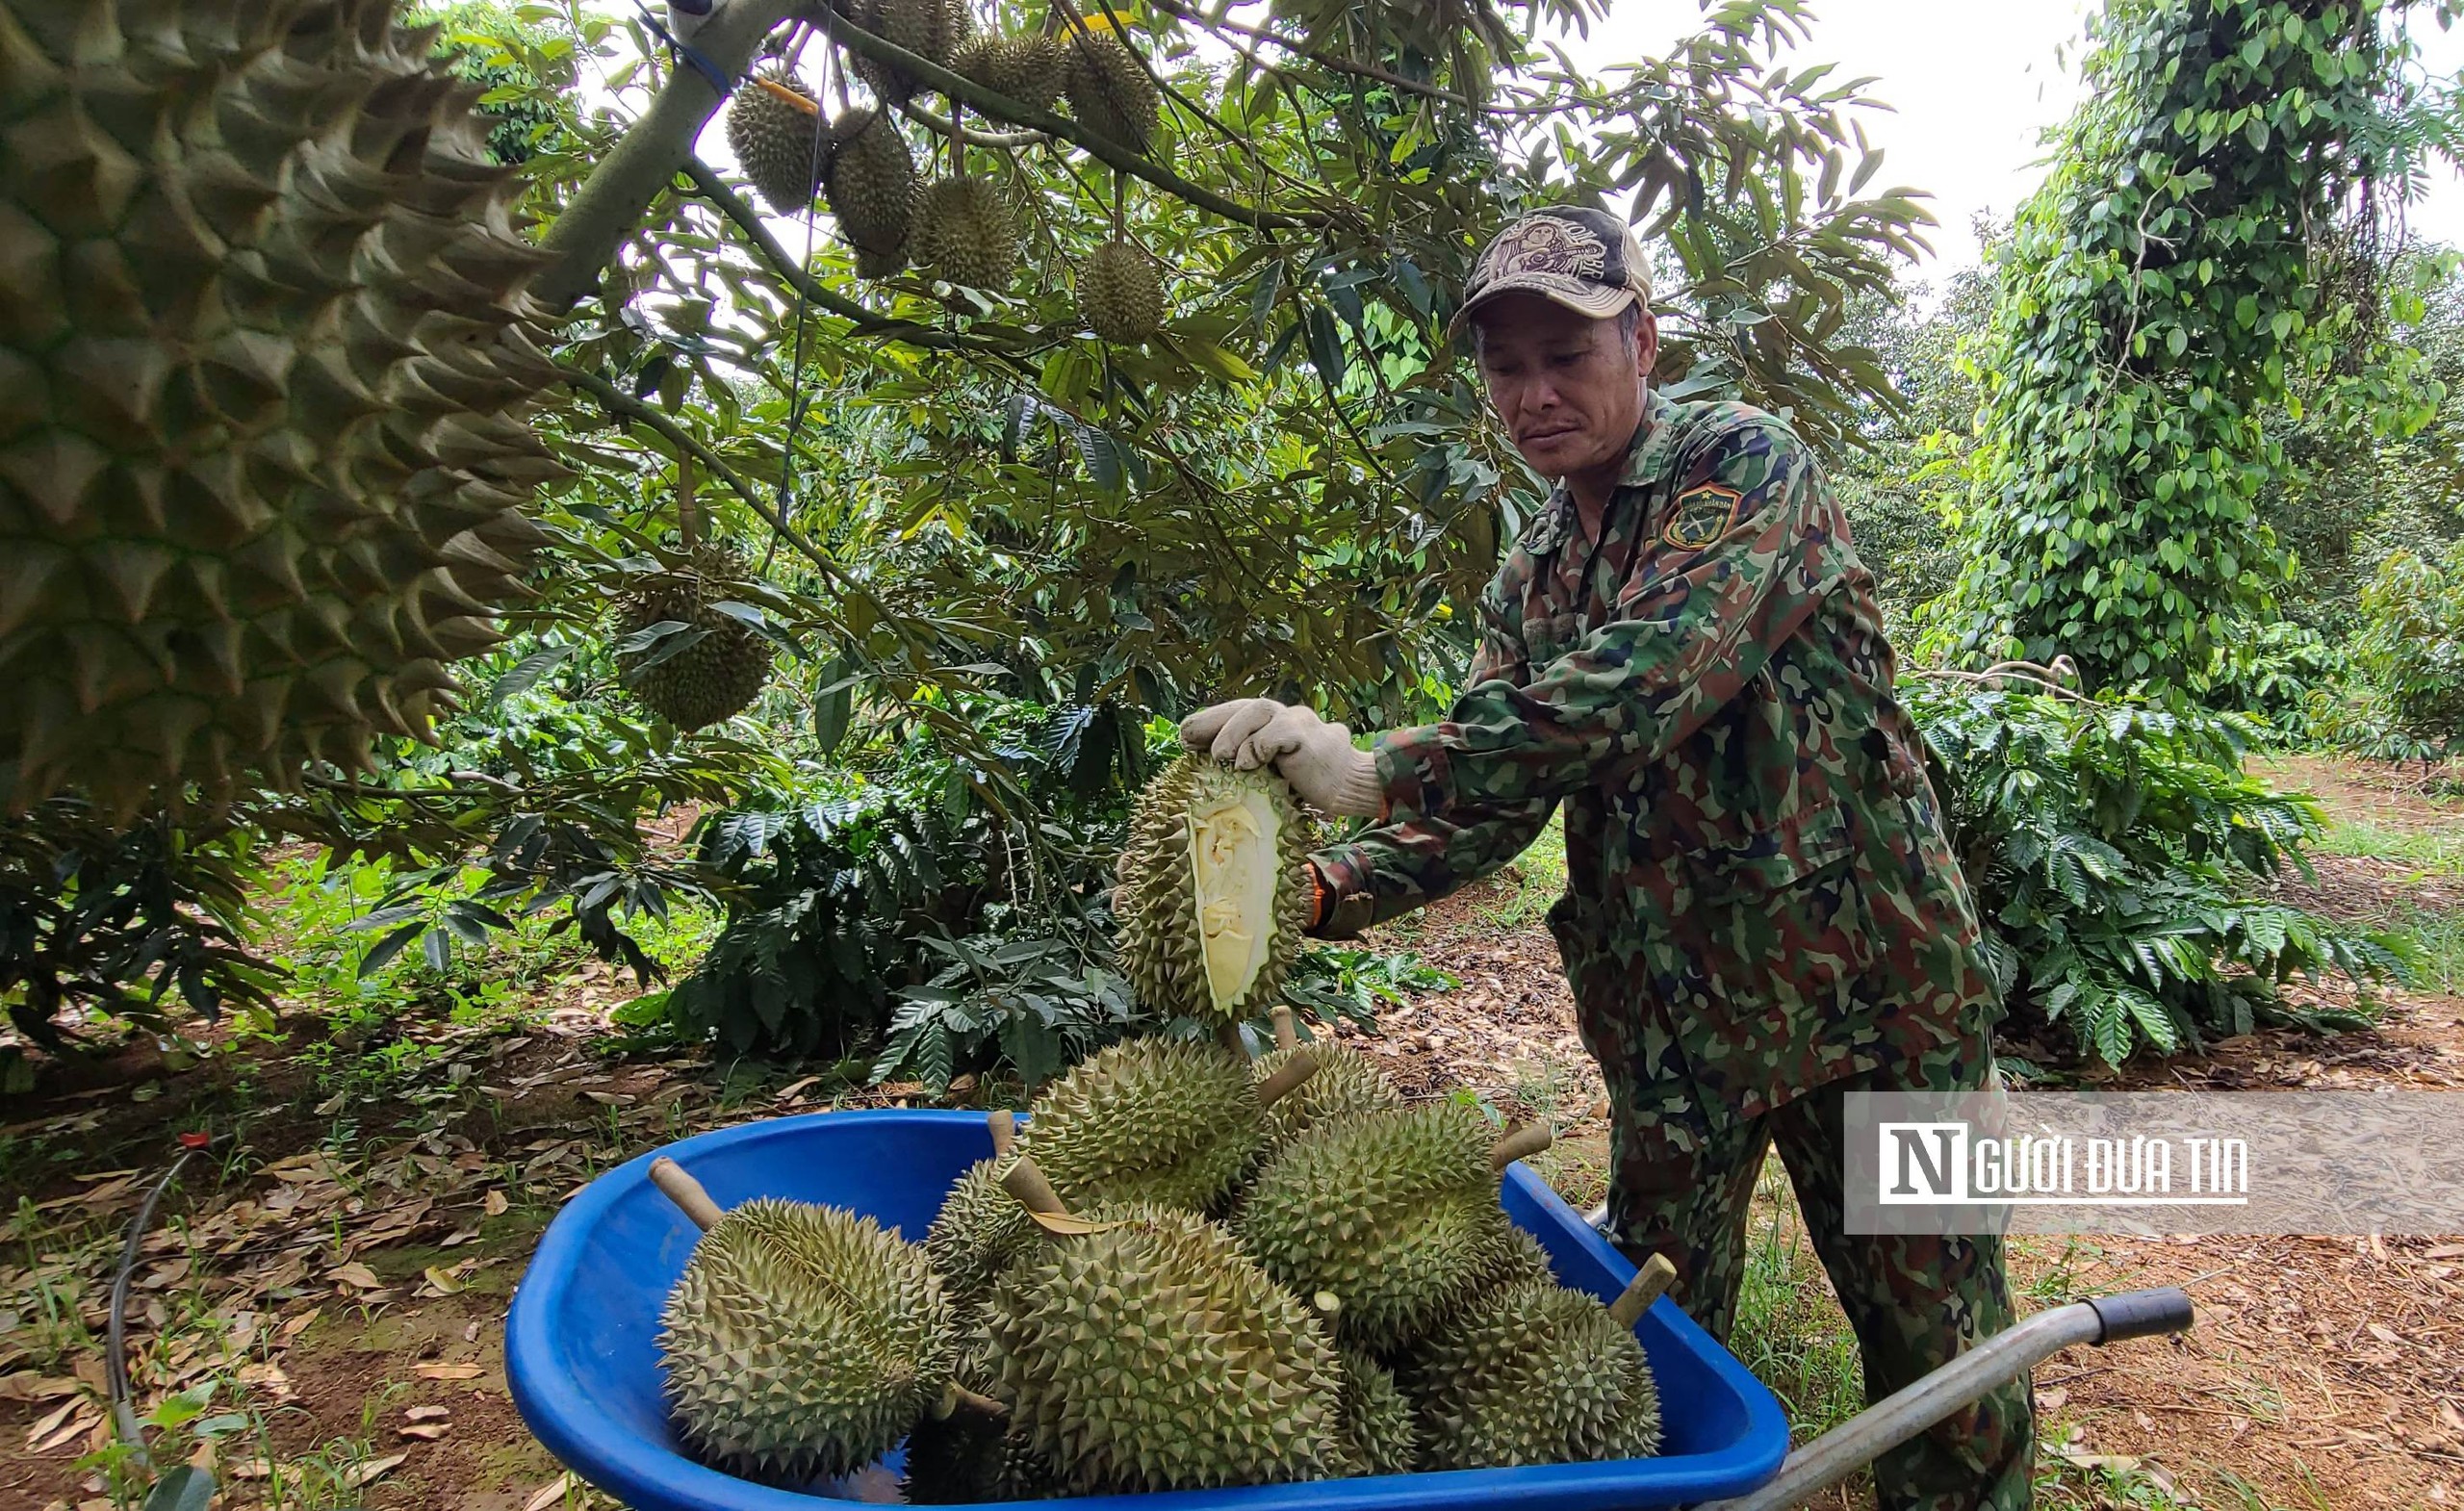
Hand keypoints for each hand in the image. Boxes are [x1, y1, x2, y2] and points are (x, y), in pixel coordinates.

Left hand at [1178, 698, 1384, 816]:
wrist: (1351, 786)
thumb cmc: (1311, 784)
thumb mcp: (1273, 772)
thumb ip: (1251, 764)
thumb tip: (1213, 772)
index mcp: (1273, 722)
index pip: (1236, 712)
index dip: (1208, 721)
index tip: (1184, 738)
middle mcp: (1285, 714)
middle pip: (1243, 706)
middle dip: (1211, 720)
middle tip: (1187, 739)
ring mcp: (1299, 721)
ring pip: (1258, 710)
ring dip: (1232, 732)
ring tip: (1218, 755)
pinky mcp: (1309, 736)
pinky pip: (1278, 732)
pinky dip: (1258, 746)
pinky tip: (1247, 764)